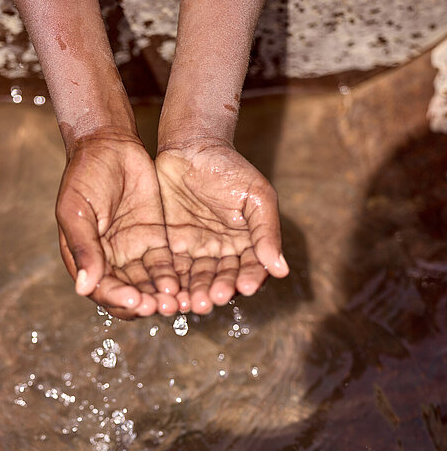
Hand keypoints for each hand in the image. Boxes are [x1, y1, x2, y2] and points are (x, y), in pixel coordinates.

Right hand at [56, 130, 178, 318]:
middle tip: (162, 307)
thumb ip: (83, 248)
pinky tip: (184, 284)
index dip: (118, 299)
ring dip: (161, 295)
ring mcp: (134, 252)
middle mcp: (111, 260)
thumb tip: (84, 287)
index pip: (102, 289)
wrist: (111, 145)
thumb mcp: (77, 212)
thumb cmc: (84, 176)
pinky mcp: (156, 240)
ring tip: (177, 301)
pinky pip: (166, 266)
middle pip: (129, 293)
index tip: (135, 300)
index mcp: (86, 258)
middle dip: (145, 303)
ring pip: (149, 284)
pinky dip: (173, 278)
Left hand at [155, 139, 288, 314]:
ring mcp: (195, 251)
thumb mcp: (256, 196)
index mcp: (246, 244)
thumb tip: (281, 270)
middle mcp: (221, 252)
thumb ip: (266, 232)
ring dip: (193, 293)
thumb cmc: (230, 168)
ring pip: (195, 279)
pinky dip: (171, 282)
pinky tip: (169, 291)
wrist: (191, 147)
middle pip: (220, 279)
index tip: (243, 287)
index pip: (250, 268)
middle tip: (210, 300)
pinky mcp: (170, 247)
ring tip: (191, 303)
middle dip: (216, 291)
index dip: (247, 279)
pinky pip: (171, 268)